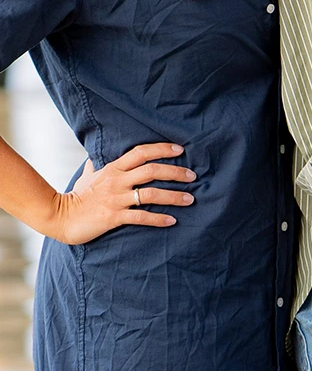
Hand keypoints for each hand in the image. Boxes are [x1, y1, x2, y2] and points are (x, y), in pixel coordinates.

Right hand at [51, 143, 195, 243]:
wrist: (60, 217)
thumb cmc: (76, 197)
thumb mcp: (86, 178)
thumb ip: (93, 168)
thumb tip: (91, 160)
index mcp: (113, 168)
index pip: (141, 152)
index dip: (162, 149)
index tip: (180, 150)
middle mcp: (117, 180)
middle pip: (151, 171)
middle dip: (175, 172)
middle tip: (193, 176)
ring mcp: (115, 199)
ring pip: (150, 193)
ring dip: (173, 196)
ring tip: (190, 199)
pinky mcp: (113, 217)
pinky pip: (141, 216)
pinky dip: (159, 218)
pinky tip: (172, 221)